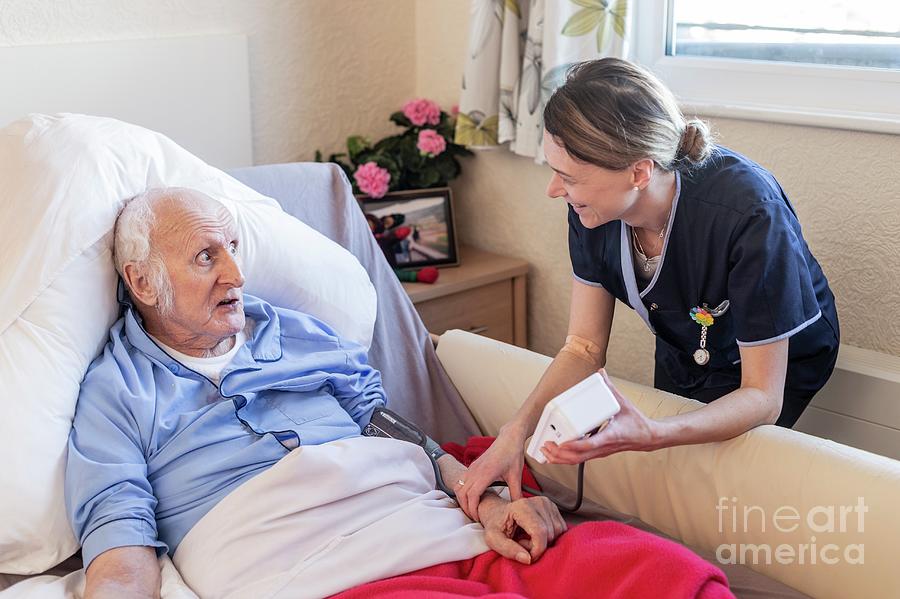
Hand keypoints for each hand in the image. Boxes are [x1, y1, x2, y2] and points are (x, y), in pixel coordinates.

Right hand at [456, 426, 526, 520]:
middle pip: (462, 493)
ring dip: (462, 499)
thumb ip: (516, 493)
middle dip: (466, 507)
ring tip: (472, 509)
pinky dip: (462, 491)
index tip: (478, 518)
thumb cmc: (513, 455)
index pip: (472, 495)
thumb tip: (518, 508)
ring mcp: (472, 468)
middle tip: (475, 517)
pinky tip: (472, 497)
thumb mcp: (516, 476)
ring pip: (458, 487)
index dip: (473, 509)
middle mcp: (475, 470)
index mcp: (486, 473)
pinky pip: (461, 481)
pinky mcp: (472, 466)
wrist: (508, 438)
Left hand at [477, 494, 566, 563]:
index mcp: (521, 506)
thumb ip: (508, 550)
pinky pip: (561, 529)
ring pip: (557, 532)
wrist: (497, 512)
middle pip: (549, 533)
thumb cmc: (495, 526)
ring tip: (527, 539)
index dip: (536, 550)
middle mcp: (537, 501)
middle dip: (538, 547)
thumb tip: (527, 559)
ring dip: (545, 542)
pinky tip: (536, 535)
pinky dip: (551, 537)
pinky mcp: (553, 507)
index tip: (527, 557)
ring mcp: (547, 503)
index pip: (539, 532)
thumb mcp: (493, 539)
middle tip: (522, 544)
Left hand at [541, 370, 659, 463]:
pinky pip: (579, 459)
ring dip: (560, 458)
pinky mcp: (597, 453)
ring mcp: (599, 452)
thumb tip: (601, 373)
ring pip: (577, 461)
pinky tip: (556, 452)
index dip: (575, 445)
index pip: (590, 444)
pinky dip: (566, 457)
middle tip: (547, 445)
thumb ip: (611, 388)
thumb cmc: (636, 423)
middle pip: (578, 457)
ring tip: (547, 449)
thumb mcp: (624, 403)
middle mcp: (603, 447)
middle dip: (559, 453)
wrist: (647, 438)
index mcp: (610, 436)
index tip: (562, 442)